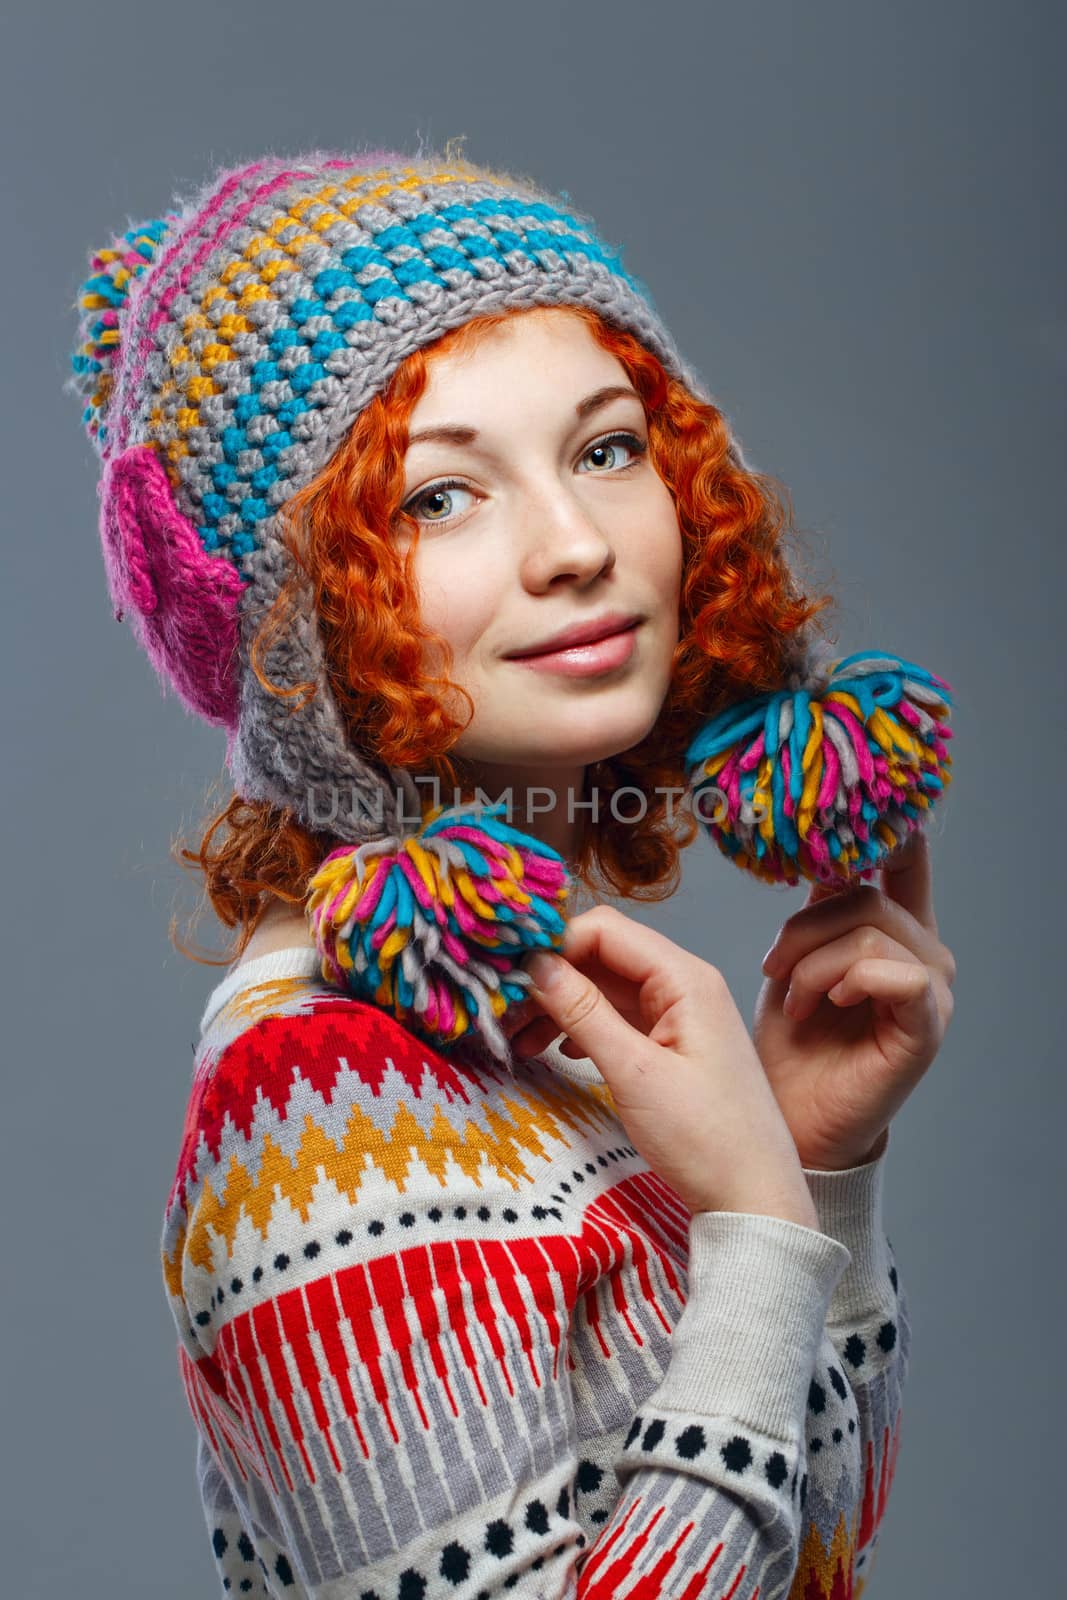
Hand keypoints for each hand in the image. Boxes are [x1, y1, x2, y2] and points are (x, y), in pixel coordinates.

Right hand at [510, 906, 817, 1224]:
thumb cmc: (705, 1138)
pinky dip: (582, 1028)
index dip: (554, 945)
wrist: (754, 1198)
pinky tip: (556, 1050)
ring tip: (519, 1038)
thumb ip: (584, 1012)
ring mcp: (679, 1015)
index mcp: (685, 978)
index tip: (509, 975)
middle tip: (503, 1012)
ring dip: (561, 1006)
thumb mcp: (635, 1072)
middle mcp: (684, 984)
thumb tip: (536, 964)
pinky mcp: (672, 1044)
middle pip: (603, 955)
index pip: (606, 930)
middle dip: (551, 978)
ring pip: (605, 987)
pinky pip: (618, 1017)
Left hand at [753, 831, 955, 1170]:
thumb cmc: (792, 1044)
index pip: (905, 858)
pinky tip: (827, 1008)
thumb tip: (819, 847)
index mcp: (895, 929)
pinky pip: (893, 974)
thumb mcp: (796, 958)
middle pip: (867, 894)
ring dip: (813, 964)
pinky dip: (846, 983)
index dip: (885, 829)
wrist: (792, 1118)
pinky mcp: (927, 1024)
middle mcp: (924, 952)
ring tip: (797, 1002)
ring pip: (870, 932)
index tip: (842, 814)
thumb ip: (818, 906)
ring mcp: (933, 988)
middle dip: (803, 929)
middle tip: (775, 968)